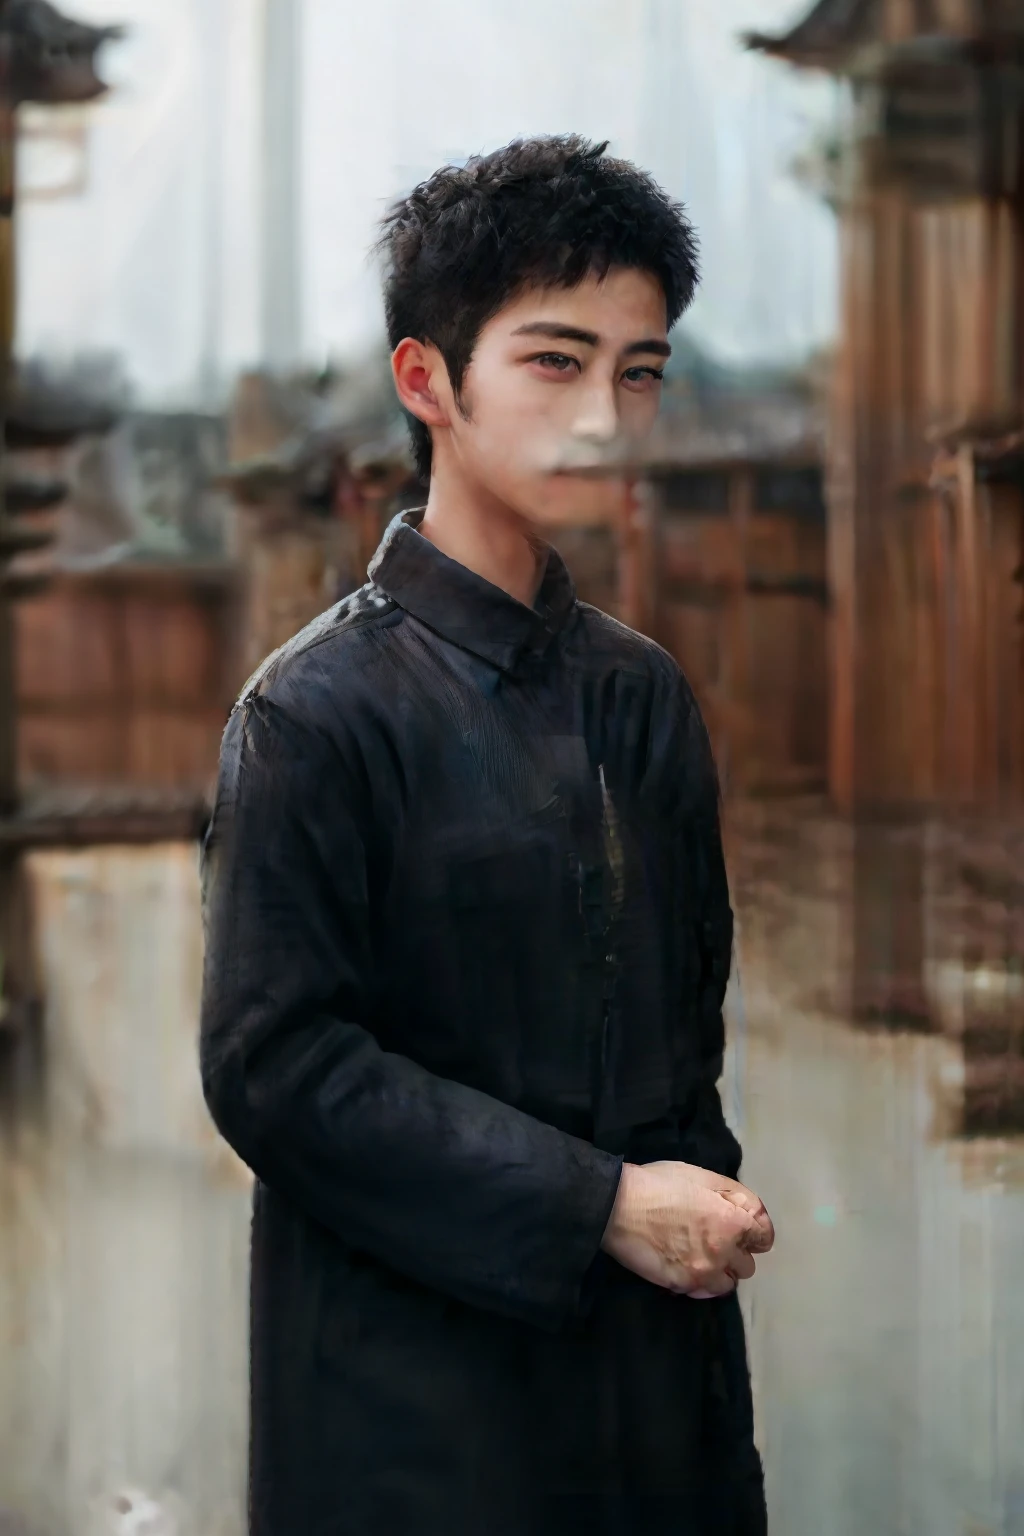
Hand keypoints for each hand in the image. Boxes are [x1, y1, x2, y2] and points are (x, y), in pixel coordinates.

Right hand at [600, 1160, 773, 1297]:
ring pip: (728, 1283)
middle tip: (717, 1240)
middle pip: (748, 1264)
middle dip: (737, 1252)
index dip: (755, 1231)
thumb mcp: (702, 1176)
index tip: (744, 1229)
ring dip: (721, 1271)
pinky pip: (704, 1292)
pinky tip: (688, 1268)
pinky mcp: (683, 1285)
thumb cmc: (660, 1184)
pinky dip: (701, 1283)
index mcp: (733, 1221)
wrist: (619, 1206)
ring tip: (702, 1257)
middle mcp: (725, 1252)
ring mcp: (704, 1272)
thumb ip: (734, 1195)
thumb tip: (752, 1213)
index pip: (765, 1237)